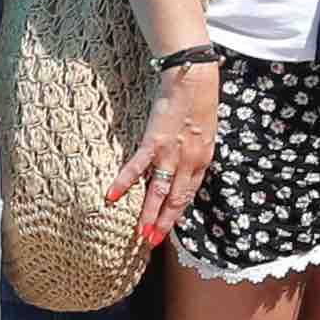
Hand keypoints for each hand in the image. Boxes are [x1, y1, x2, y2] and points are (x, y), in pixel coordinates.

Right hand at [107, 62, 219, 242]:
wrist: (194, 78)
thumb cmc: (201, 98)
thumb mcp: (206, 128)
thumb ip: (197, 147)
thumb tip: (188, 157)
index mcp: (203, 158)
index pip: (189, 193)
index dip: (178, 212)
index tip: (169, 227)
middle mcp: (189, 161)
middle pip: (176, 199)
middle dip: (164, 222)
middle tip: (153, 241)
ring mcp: (172, 154)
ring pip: (159, 191)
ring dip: (149, 214)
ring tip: (141, 234)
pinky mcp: (155, 142)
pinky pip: (137, 168)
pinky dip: (124, 182)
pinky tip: (112, 197)